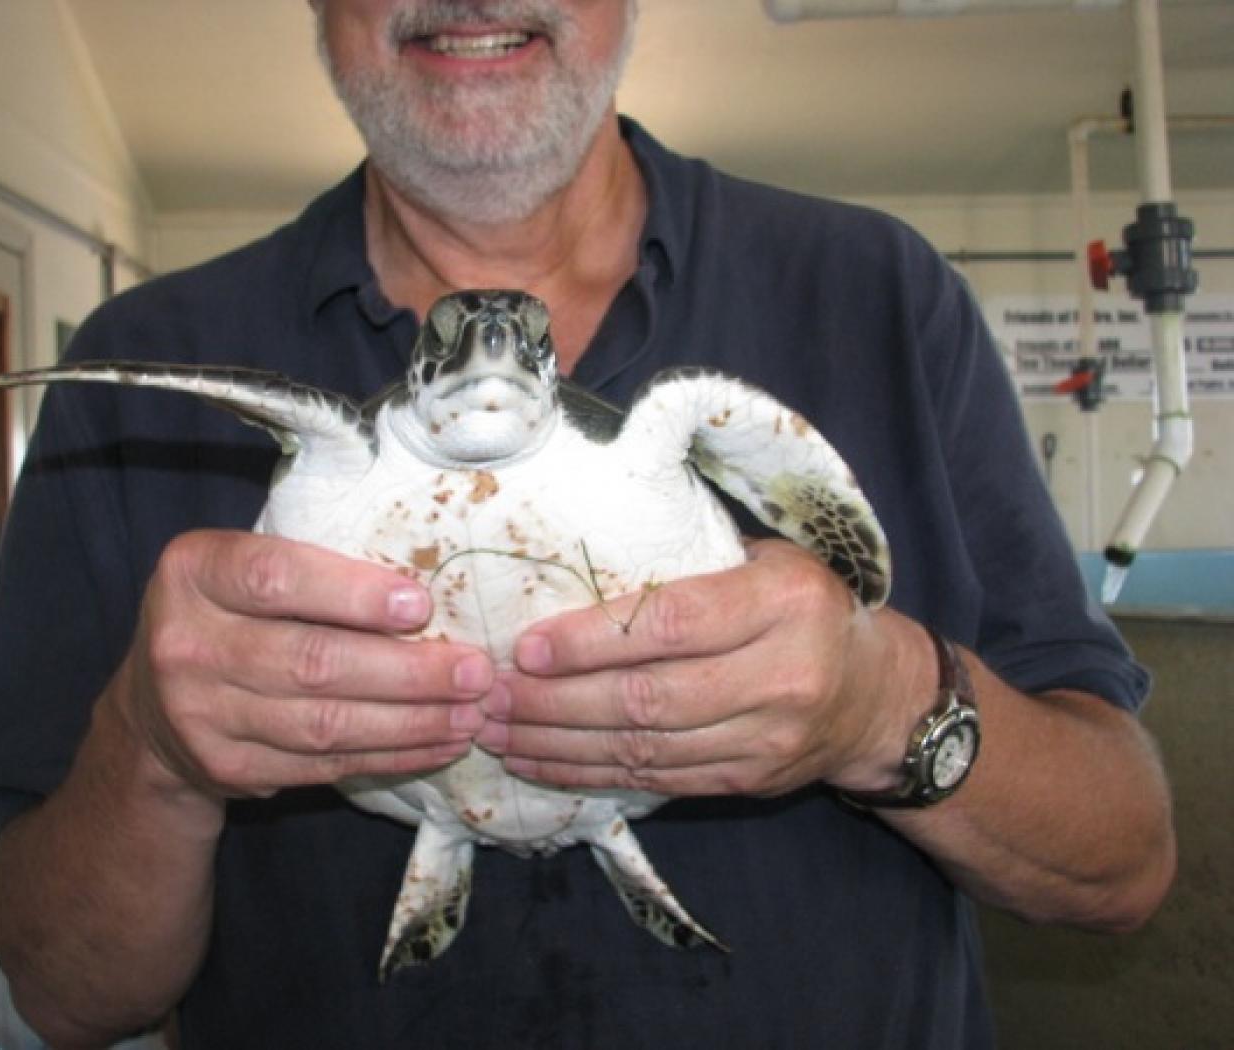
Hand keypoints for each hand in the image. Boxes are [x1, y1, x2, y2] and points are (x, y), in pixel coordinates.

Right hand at [108, 530, 494, 801]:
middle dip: (407, 671)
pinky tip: (438, 744)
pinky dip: (390, 755)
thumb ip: (310, 569)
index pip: (276, 578)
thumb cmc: (230, 615)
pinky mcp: (228, 768)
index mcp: (193, 572)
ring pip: (324, 723)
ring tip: (471, 713)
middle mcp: (186, 643)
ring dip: (411, 721)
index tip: (421, 605)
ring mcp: (201, 714)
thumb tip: (423, 592)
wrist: (153, 707)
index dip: (353, 593)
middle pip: (311, 661)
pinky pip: (324, 764)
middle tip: (475, 672)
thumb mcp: (241, 569)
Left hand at [475, 538, 929, 797]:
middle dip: (556, 702)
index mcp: (783, 602)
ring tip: (496, 731)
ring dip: (559, 744)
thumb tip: (577, 547)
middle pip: (649, 697)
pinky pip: (656, 780)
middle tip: (490, 696)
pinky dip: (589, 774)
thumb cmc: (802, 606)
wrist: (876, 695)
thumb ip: (691, 557)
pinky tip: (539, 763)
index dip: (591, 640)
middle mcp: (782, 675)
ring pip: (645, 747)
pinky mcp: (749, 781)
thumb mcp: (767, 559)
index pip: (673, 624)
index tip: (526, 647)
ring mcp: (768, 739)